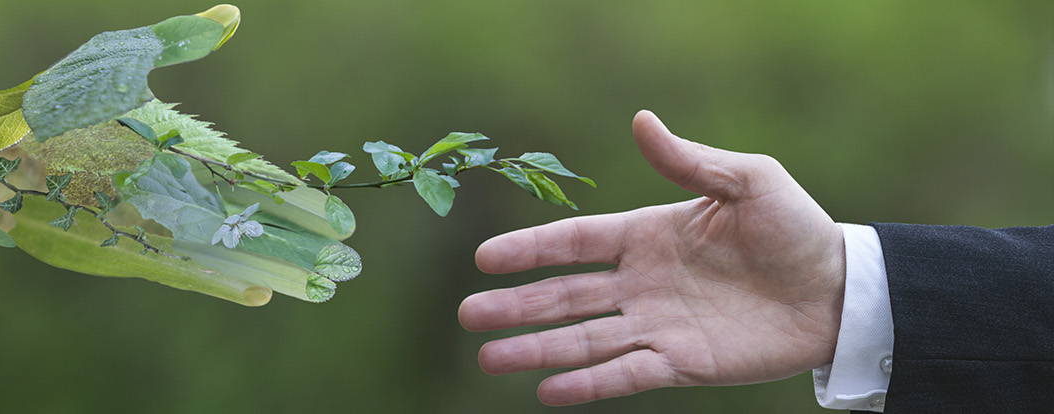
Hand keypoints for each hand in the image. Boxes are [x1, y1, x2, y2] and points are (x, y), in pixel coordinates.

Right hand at [459, 111, 846, 405]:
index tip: (485, 258)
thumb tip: (640, 121)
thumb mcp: (748, 180)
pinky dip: (587, 384)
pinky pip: (626, 374)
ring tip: (489, 360)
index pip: (576, 243)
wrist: (840, 289)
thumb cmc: (795, 228)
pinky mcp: (682, 364)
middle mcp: (642, 283)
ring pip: (584, 339)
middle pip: (565, 295)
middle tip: (469, 314)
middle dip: (516, 306)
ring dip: (536, 349)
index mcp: (648, 235)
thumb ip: (689, 161)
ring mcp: (657, 325)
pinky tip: (546, 392)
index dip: (530, 249)